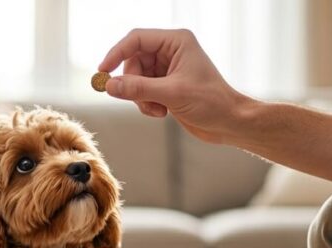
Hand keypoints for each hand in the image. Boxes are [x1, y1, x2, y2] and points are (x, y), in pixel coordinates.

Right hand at [99, 29, 248, 142]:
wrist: (228, 123)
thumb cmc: (211, 102)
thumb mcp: (172, 94)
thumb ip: (138, 88)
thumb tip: (109, 85)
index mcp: (176, 42)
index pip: (136, 39)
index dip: (116, 54)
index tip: (103, 72)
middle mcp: (170, 51)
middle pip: (132, 61)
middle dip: (133, 84)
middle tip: (139, 99)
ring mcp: (167, 69)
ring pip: (135, 78)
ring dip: (140, 97)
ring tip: (157, 108)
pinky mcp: (165, 85)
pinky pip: (141, 91)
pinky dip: (145, 103)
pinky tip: (161, 112)